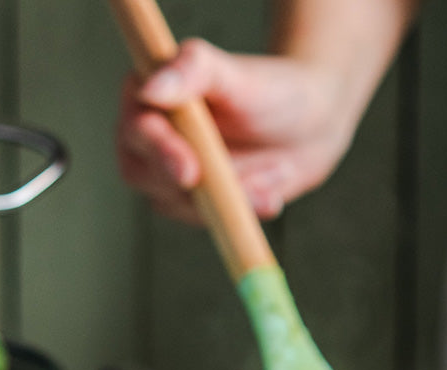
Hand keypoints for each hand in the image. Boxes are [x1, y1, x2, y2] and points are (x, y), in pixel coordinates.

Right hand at [116, 37, 357, 223]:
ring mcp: (166, 174)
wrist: (308, 128)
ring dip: (229, 198)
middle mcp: (149, 137)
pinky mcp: (190, 204)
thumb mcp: (237, 75)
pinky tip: (270, 195)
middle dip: (196, 188)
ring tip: (274, 174)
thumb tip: (151, 88)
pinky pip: (204, 222)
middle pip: (145, 175)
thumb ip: (195, 70)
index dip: (159, 153)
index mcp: (149, 94)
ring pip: (177, 205)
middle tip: (244, 189)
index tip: (189, 173)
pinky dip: (240, 213)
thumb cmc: (272, 91)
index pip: (138, 130)